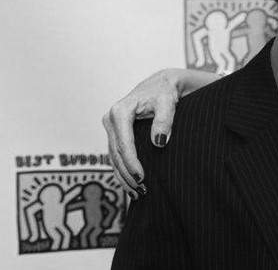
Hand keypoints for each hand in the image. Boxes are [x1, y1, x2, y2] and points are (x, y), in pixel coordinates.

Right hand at [102, 69, 179, 196]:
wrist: (160, 85)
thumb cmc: (164, 92)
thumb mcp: (167, 102)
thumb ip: (164, 120)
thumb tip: (160, 142)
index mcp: (120, 111)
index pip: (124, 144)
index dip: (132, 163)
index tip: (142, 177)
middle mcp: (110, 119)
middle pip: (116, 153)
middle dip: (127, 174)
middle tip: (141, 190)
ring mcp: (111, 128)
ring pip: (113, 157)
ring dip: (123, 176)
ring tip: (137, 192)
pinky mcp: (115, 134)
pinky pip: (116, 156)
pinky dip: (122, 170)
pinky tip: (130, 185)